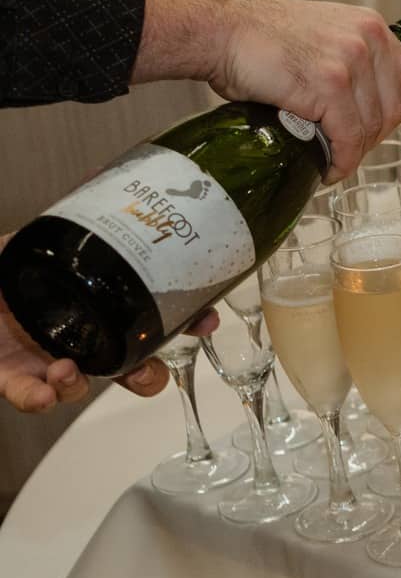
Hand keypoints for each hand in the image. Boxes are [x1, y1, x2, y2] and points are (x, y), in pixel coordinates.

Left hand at [0, 244, 216, 411]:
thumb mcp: (29, 239)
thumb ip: (64, 223)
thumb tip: (98, 178)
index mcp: (86, 305)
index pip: (142, 320)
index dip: (177, 324)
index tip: (203, 322)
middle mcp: (70, 336)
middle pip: (123, 368)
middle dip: (146, 377)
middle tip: (147, 373)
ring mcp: (39, 360)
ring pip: (79, 388)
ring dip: (83, 386)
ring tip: (69, 371)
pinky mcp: (6, 376)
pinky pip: (28, 398)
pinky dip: (39, 399)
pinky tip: (44, 391)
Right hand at [210, 0, 400, 182]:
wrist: (218, 32)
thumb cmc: (259, 40)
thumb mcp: (322, 37)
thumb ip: (350, 61)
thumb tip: (365, 107)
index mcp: (370, 26)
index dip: (394, 112)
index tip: (372, 129)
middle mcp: (368, 38)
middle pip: (396, 107)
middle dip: (374, 136)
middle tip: (348, 149)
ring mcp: (350, 60)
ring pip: (372, 126)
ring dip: (354, 152)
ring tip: (333, 159)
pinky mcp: (329, 84)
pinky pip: (348, 136)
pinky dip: (341, 159)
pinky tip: (328, 166)